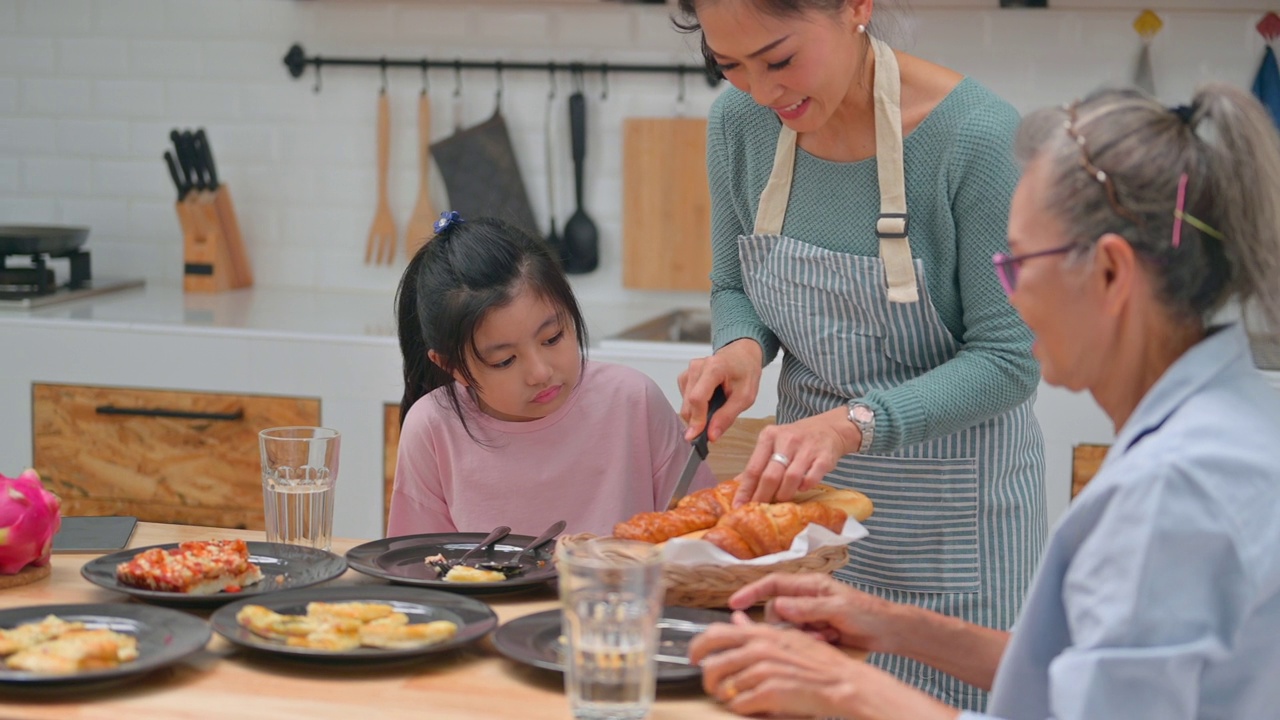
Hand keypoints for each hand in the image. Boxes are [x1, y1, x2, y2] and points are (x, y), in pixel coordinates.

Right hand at [678, 339, 762, 442]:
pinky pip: (685, 398)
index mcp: (714, 368)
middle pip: (688, 403)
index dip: (697, 419)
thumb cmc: (746, 372)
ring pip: (685, 402)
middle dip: (698, 419)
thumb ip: (727, 416)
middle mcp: (697, 367)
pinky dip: (695, 406)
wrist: (742, 354)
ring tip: (716, 407)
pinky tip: (709, 401)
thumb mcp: (745, 397)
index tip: (695, 436)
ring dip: (697, 413)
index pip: (697, 398)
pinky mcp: (685, 376)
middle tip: (714, 426)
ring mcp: (689, 370)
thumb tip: (711, 435)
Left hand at [690, 611, 867, 718]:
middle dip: (706, 679)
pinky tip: (752, 708)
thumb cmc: (820, 664)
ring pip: (723, 687)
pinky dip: (741, 709)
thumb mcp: (788, 638)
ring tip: (735, 699)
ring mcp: (763, 670)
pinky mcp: (769, 693)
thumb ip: (757, 630)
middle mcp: (759, 648)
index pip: (715, 633)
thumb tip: (735, 620)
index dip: (698, 647)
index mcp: (762, 633)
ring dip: (725, 697)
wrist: (844, 684)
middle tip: (711, 687)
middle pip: (712, 663)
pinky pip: (739, 704)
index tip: (694, 658)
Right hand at [728, 572, 901, 654]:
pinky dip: (813, 642)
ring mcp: (812, 615)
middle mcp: (807, 598)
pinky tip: (832, 640)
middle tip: (813, 632)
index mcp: (810, 584)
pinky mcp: (818, 631)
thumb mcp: (838, 609)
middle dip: (788, 625)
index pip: (773, 584)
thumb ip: (807, 608)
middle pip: (777, 611)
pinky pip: (801, 638)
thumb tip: (778, 606)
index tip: (734, 604)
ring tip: (827, 636)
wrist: (891, 632)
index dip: (751, 592)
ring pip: (788, 627)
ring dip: (803, 635)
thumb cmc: (869, 614)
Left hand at [733, 407, 860, 505]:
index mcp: (769, 436)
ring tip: (780, 501)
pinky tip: (801, 489)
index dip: (746, 490)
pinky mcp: (824, 456)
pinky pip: (811, 477)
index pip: (753, 467)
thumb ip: (758, 463)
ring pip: (790, 478)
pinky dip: (804, 486)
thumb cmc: (797, 439)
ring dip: (784, 494)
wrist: (830, 428)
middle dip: (763, 496)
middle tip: (759, 510)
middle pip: (770, 475)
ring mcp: (807, 448)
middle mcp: (786, 440)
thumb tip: (737, 484)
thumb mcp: (774, 444)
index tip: (738, 506)